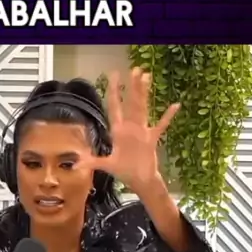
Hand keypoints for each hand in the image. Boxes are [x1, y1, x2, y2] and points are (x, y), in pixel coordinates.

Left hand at [82, 68, 179, 195]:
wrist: (140, 181)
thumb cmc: (124, 171)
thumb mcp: (107, 166)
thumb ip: (93, 162)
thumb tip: (76, 164)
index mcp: (118, 130)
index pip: (114, 106)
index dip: (114, 91)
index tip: (114, 75)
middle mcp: (129, 127)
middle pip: (131, 103)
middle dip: (132, 87)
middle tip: (135, 69)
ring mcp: (142, 131)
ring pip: (143, 108)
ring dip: (144, 94)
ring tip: (147, 78)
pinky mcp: (152, 138)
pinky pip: (161, 125)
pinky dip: (168, 116)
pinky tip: (175, 105)